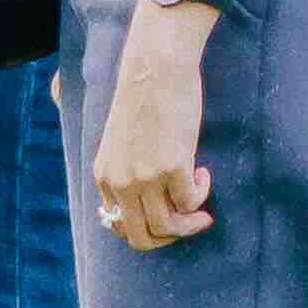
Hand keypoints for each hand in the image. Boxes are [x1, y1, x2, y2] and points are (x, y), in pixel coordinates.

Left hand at [95, 0, 220, 248]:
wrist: (154, 69)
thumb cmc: (141, 100)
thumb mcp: (120, 143)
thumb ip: (124, 171)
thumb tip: (140, 205)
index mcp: (104, 176)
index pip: (119, 227)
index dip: (147, 229)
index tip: (166, 216)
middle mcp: (120, 182)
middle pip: (141, 237)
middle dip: (170, 238)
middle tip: (190, 223)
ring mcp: (144, 177)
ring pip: (168, 227)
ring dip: (191, 224)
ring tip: (203, 211)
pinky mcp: (172, 168)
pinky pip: (190, 202)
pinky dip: (201, 195)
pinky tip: (203, 173)